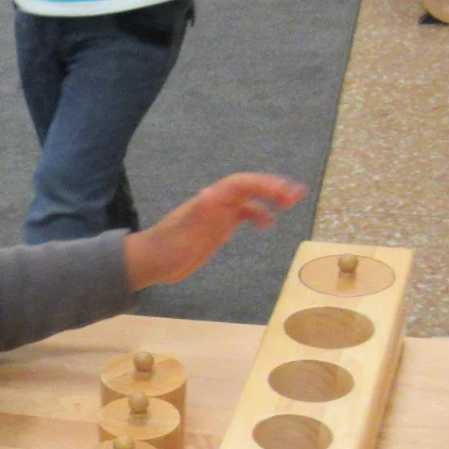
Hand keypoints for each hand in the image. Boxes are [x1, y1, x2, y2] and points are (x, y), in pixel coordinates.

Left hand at [124, 173, 306, 289]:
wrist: (150, 262)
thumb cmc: (164, 249)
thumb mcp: (181, 234)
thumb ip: (198, 215)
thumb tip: (212, 192)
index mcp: (209, 201)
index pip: (240, 185)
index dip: (263, 185)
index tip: (284, 193)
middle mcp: (215, 203)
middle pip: (248, 188)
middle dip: (273, 188)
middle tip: (298, 195)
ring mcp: (218, 215)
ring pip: (249, 200)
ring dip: (270, 199)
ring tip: (292, 203)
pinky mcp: (218, 228)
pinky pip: (242, 216)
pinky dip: (258, 215)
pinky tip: (268, 224)